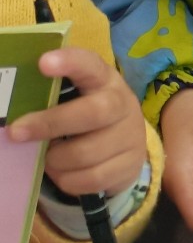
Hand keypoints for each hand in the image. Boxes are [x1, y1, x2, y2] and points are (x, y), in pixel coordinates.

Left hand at [7, 48, 147, 197]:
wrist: (125, 144)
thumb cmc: (84, 115)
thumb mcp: (74, 98)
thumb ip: (49, 98)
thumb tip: (12, 114)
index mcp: (104, 80)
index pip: (90, 65)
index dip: (69, 63)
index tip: (43, 63)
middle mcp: (123, 104)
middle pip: (93, 113)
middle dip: (51, 124)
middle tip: (16, 132)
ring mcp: (130, 135)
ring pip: (85, 154)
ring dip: (55, 160)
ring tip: (50, 156)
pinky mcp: (131, 164)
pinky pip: (90, 179)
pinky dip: (68, 179)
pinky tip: (66, 171)